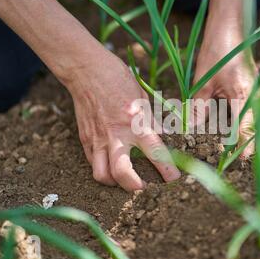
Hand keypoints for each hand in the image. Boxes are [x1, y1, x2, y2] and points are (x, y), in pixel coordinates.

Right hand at [62, 50, 180, 190]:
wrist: (86, 70)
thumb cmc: (117, 79)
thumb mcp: (142, 97)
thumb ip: (151, 120)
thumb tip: (162, 136)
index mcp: (135, 122)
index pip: (155, 152)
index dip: (166, 169)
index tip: (174, 179)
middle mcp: (116, 135)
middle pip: (122, 173)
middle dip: (134, 187)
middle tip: (143, 188)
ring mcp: (97, 139)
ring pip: (102, 175)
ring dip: (114, 183)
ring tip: (124, 180)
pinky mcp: (85, 139)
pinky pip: (92, 163)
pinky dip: (102, 169)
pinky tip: (111, 164)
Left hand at [193, 35, 259, 159]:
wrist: (230, 28)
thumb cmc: (216, 50)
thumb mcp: (203, 80)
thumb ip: (199, 106)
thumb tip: (191, 130)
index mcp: (244, 93)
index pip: (246, 127)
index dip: (244, 145)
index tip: (242, 161)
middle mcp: (257, 95)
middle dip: (256, 143)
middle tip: (248, 160)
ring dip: (259, 134)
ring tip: (255, 151)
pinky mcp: (257, 88)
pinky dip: (257, 122)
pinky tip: (254, 132)